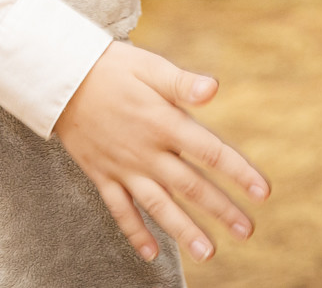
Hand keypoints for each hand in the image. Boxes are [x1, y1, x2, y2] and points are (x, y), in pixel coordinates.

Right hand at [53, 42, 268, 264]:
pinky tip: (150, 254)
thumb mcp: (147, 66)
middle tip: (247, 231)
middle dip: (221, 209)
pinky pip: (119, 210)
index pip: (209, 151)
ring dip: (184, 230)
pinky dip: (134, 232)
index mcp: (162, 121)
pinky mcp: (101, 174)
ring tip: (208, 253)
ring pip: (158, 205)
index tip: (263, 192)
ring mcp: (122, 166)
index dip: (238, 171)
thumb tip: (214, 88)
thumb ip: (181, 82)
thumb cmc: (108, 67)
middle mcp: (145, 150)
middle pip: (190, 186)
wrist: (58, 77)